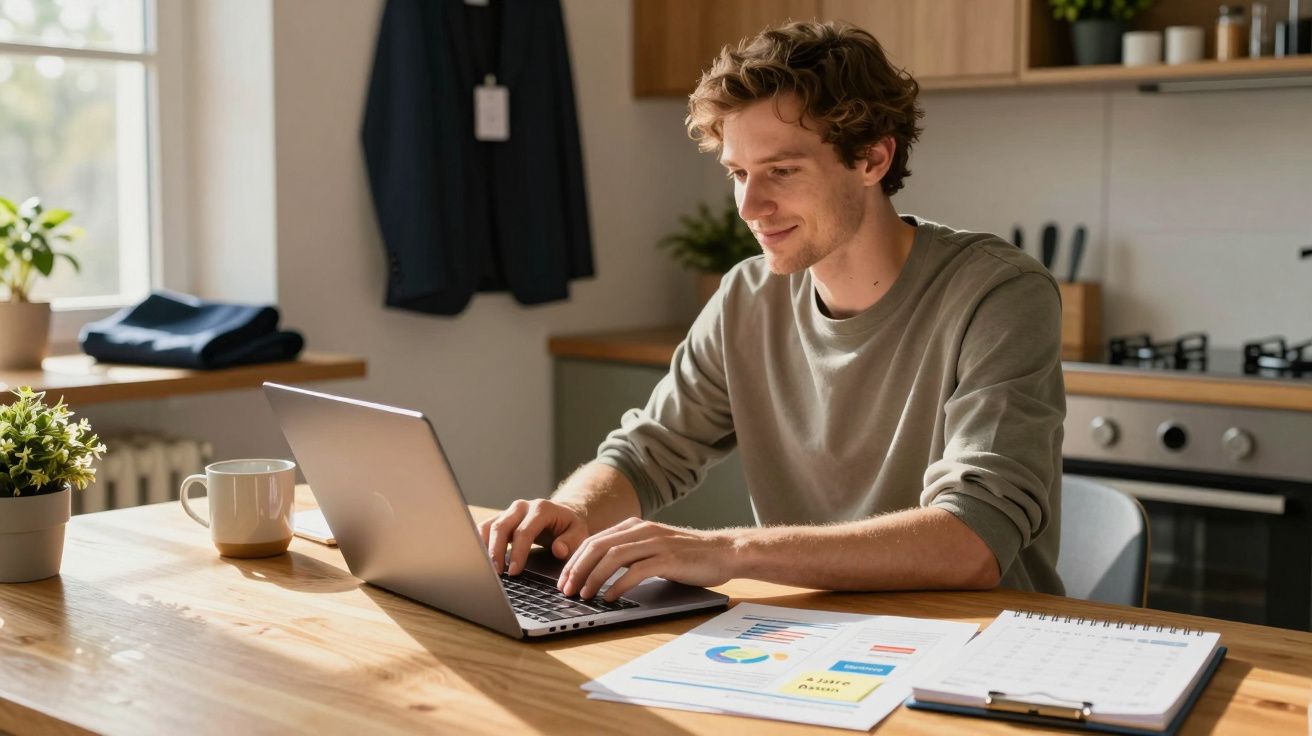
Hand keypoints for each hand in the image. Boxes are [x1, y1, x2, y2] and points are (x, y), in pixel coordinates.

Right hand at [477, 499, 589, 575]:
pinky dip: (479, 543)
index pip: (524, 531)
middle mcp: (522, 507)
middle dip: (496, 551)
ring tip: (485, 569)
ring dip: (484, 547)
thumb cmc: (569, 526)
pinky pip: (484, 528)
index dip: (517, 552)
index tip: (514, 571)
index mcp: (541, 509)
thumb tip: (559, 550)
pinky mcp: (500, 518)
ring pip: (489, 526)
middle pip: (502, 526)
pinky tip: (479, 559)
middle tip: (497, 573)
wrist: (562, 514)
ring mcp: (509, 511)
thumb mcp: (579, 533)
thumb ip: (571, 541)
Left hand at [558, 517, 738, 601]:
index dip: (573, 561)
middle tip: (566, 590)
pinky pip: (636, 571)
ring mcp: (655, 543)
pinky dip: (618, 585)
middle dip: (577, 569)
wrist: (724, 552)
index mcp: (635, 526)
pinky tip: (609, 597)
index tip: (563, 580)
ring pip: (613, 557)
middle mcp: (642, 530)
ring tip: (583, 595)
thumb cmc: (688, 555)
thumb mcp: (653, 548)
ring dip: (593, 577)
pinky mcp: (668, 558)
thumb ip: (630, 553)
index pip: (593, 541)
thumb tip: (598, 573)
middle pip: (597, 547)